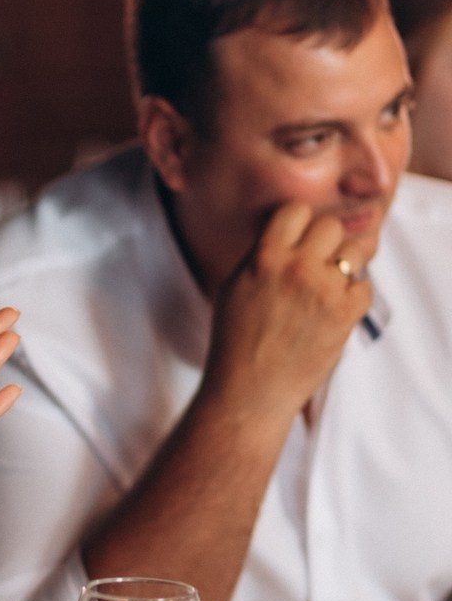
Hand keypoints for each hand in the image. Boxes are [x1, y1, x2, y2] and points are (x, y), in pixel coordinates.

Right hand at [204, 202, 371, 421]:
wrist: (249, 391)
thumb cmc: (236, 341)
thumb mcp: (235, 286)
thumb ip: (262, 255)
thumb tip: (290, 233)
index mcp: (264, 256)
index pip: (297, 209)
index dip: (299, 223)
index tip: (298, 239)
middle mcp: (297, 267)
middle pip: (331, 226)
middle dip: (326, 243)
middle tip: (318, 264)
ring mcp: (324, 291)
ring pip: (357, 252)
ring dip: (347, 266)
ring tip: (332, 285)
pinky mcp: (345, 316)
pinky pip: (366, 289)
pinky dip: (354, 299)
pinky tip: (334, 312)